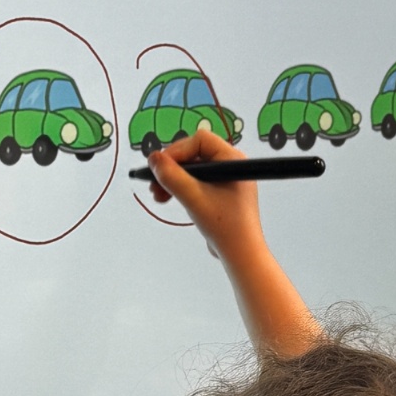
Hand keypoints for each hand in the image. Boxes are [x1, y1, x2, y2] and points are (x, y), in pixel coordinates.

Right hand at [147, 129, 265, 268]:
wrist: (241, 255)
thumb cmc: (227, 227)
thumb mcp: (194, 198)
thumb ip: (172, 177)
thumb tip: (154, 159)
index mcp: (232, 159)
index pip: (199, 141)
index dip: (177, 151)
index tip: (160, 167)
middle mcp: (230, 165)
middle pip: (193, 154)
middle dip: (172, 168)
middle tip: (155, 182)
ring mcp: (225, 179)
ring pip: (192, 169)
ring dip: (173, 179)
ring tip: (158, 194)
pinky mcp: (219, 193)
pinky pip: (195, 182)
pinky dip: (180, 188)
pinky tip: (167, 198)